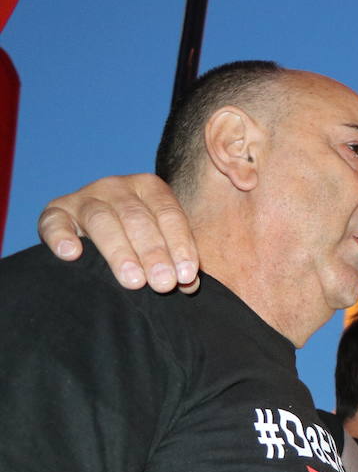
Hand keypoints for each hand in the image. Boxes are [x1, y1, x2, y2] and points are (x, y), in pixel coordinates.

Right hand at [37, 174, 199, 292]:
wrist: (97, 235)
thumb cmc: (139, 242)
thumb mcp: (162, 243)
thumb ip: (177, 261)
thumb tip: (188, 284)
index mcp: (150, 188)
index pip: (169, 214)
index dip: (180, 245)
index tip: (187, 275)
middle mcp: (117, 187)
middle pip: (137, 219)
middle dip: (153, 253)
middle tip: (163, 283)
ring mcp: (85, 197)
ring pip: (102, 221)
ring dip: (119, 252)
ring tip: (134, 281)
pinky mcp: (56, 211)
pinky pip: (55, 222)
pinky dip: (61, 236)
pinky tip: (72, 254)